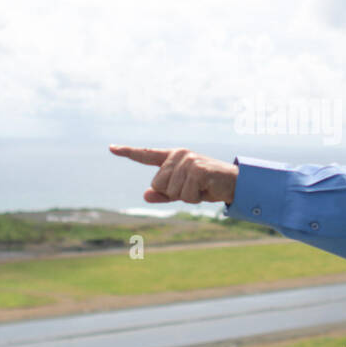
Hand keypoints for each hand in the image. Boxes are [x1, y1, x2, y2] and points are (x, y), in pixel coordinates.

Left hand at [109, 146, 238, 203]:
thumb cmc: (208, 186)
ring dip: (187, 197)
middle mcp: (179, 155)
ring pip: (170, 191)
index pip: (146, 155)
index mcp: (173, 157)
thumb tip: (146, 195)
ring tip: (201, 188)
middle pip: (157, 185)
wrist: (234, 183)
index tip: (111, 148)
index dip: (127, 152)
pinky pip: (184, 195)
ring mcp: (188, 161)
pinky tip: (206, 189)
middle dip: (174, 194)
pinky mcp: (197, 169)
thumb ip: (163, 194)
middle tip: (194, 187)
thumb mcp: (183, 192)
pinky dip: (195, 198)